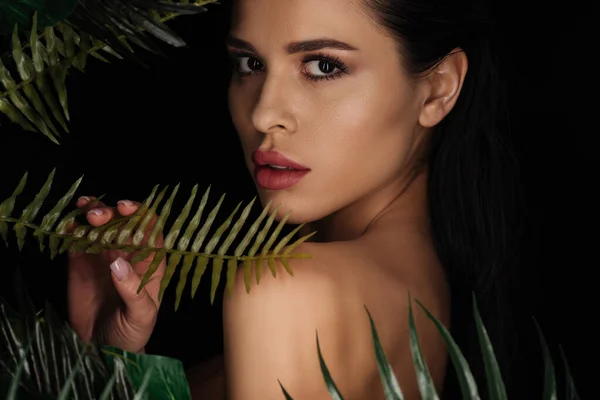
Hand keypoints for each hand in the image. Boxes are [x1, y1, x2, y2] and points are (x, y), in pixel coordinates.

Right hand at [67, 196, 165, 352]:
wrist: (104, 351)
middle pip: (122, 223)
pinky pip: (77, 240)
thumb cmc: (132, 333)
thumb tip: (118, 264)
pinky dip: (72, 228)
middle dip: (111, 212)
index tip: (125, 208)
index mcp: (150, 262)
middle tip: (97, 216)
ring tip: (83, 209)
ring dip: (92, 213)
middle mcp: (128, 254)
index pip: (149, 229)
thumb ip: (133, 291)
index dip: (140, 214)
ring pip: (100, 226)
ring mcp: (104, 256)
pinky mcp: (81, 264)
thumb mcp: (141, 316)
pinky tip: (67, 224)